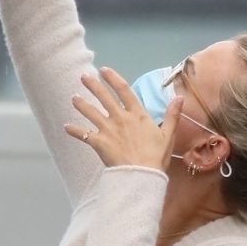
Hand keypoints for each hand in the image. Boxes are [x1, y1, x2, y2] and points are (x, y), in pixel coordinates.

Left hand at [65, 67, 183, 171]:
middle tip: (83, 76)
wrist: (141, 175)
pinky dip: (74, 131)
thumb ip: (172, 115)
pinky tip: (66, 127)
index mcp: (137, 114)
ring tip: (73, 98)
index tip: (104, 70)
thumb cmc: (156, 157)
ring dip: (81, 104)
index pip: (124, 90)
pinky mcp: (99, 143)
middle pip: (104, 97)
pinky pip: (83, 135)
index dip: (113, 78)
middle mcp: (120, 118)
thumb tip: (179, 97)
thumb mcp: (168, 135)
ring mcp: (108, 129)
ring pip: (91, 112)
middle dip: (93, 85)